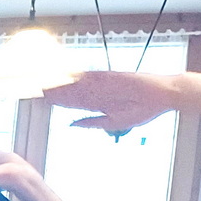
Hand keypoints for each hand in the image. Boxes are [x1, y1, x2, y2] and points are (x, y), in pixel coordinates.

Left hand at [41, 70, 176, 132]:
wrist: (164, 95)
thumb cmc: (144, 110)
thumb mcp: (115, 122)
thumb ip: (92, 123)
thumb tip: (71, 125)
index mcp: (100, 104)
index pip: (73, 103)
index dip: (57, 101)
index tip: (42, 99)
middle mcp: (100, 92)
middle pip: (72, 92)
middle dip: (55, 91)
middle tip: (36, 88)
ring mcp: (106, 83)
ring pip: (79, 84)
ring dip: (63, 83)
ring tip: (45, 82)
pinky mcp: (113, 76)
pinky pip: (94, 77)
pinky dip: (80, 77)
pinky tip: (66, 76)